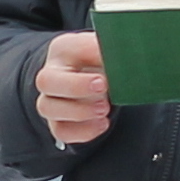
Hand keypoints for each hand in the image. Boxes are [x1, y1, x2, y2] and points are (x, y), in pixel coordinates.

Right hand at [34, 31, 112, 146]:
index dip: (88, 55)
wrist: (91, 79)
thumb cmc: (99, 62)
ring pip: (49, 108)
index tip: (110, 60)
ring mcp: (49, 101)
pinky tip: (103, 123)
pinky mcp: (56, 123)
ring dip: (79, 111)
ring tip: (105, 109)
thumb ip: (116, 51)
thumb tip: (133, 58)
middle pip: (46, 81)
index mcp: (63, 49)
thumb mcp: (107, 49)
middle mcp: (50, 74)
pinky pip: (61, 131)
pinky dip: (83, 131)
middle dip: (76, 86)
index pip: (67, 49)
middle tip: (102, 87)